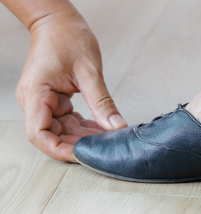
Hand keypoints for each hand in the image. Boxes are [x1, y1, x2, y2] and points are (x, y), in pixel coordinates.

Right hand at [16, 12, 126, 161]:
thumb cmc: (68, 38)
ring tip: (108, 138)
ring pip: (62, 130)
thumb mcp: (90, 72)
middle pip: (51, 135)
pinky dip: (85, 126)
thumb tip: (117, 127)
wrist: (59, 22)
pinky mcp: (54, 100)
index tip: (84, 155)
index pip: (38, 134)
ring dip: (84, 136)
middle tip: (105, 147)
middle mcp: (34, 100)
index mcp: (35, 93)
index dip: (60, 149)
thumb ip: (102, 102)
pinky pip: (68, 120)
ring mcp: (43, 101)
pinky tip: (104, 128)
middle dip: (78, 144)